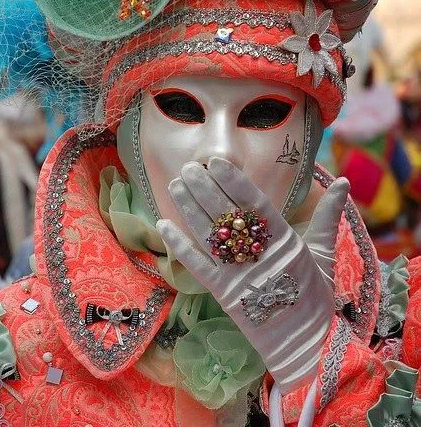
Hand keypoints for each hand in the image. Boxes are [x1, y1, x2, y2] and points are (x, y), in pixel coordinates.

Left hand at [157, 157, 348, 393]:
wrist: (305, 345)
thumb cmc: (314, 296)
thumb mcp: (323, 252)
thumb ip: (328, 216)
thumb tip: (344, 182)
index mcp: (284, 241)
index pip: (255, 204)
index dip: (234, 181)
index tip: (216, 162)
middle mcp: (258, 255)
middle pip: (226, 216)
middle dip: (205, 189)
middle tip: (189, 167)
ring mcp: (237, 274)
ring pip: (208, 235)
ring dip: (188, 209)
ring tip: (175, 184)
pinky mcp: (222, 293)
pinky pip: (196, 266)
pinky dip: (179, 245)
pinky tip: (163, 226)